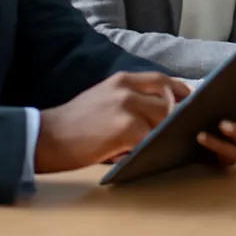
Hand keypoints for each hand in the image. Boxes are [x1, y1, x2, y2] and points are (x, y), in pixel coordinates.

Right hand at [36, 71, 190, 172]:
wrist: (44, 138)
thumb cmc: (73, 124)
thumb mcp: (103, 98)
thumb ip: (130, 100)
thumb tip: (158, 114)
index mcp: (123, 80)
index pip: (162, 81)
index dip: (180, 92)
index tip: (191, 103)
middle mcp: (127, 89)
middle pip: (168, 101)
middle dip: (178, 116)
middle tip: (185, 129)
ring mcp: (127, 108)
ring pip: (162, 120)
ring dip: (165, 134)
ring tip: (169, 145)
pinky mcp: (125, 129)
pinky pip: (150, 139)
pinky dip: (153, 148)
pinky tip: (151, 156)